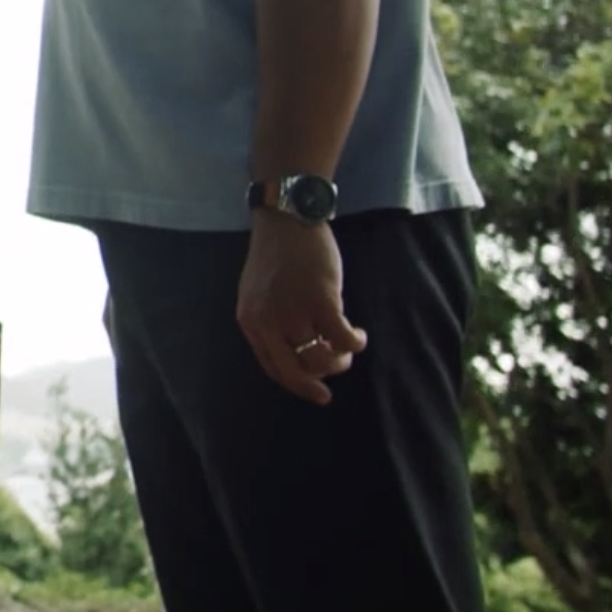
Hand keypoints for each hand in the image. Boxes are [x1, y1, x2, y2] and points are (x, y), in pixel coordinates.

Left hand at [236, 212, 365, 403]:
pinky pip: (343, 339)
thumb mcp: (260, 293)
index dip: (295, 384)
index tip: (314, 391)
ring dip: (339, 360)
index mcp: (251, 321)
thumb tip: (298, 351)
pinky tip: (359, 335)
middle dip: (315, 387)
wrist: (287, 220)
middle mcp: (268, 322)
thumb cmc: (277, 255)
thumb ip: (271, 321)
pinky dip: (356, 343)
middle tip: (330, 391)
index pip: (272, 367)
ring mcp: (295, 312)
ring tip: (347, 348)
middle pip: (294, 372)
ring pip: (321, 359)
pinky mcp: (322, 302)